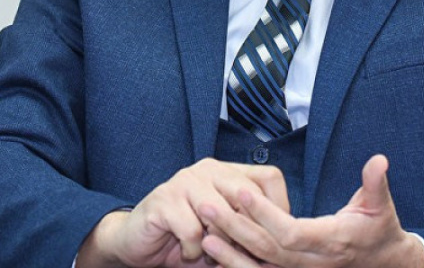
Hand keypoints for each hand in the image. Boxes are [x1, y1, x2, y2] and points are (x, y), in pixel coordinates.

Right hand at [77, 158, 289, 267]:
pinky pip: (194, 231)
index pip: (269, 178)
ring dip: (220, 245)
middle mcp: (207, 169)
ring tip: (211, 254)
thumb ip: (249, 226)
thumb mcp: (224, 231)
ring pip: (222, 215)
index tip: (275, 238)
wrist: (136, 242)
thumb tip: (286, 241)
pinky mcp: (164, 200)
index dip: (280, 210)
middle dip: (251, 234)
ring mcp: (184, 181)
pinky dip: (195, 251)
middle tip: (244, 255)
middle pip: (248, 195)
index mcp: (226, 171)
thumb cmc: (186, 238)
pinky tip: (188, 253)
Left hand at [197, 154, 423, 267]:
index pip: (291, 232)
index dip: (265, 214)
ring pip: (260, 267)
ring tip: (203, 232)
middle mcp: (313, 262)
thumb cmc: (379, 229)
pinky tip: (214, 252)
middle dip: (236, 228)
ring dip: (230, 253)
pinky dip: (237, 266)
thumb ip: (375, 183)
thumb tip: (379, 160)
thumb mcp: (381, 205)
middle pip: (268, 250)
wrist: (383, 263)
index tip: (241, 192)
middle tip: (206, 206)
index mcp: (331, 241)